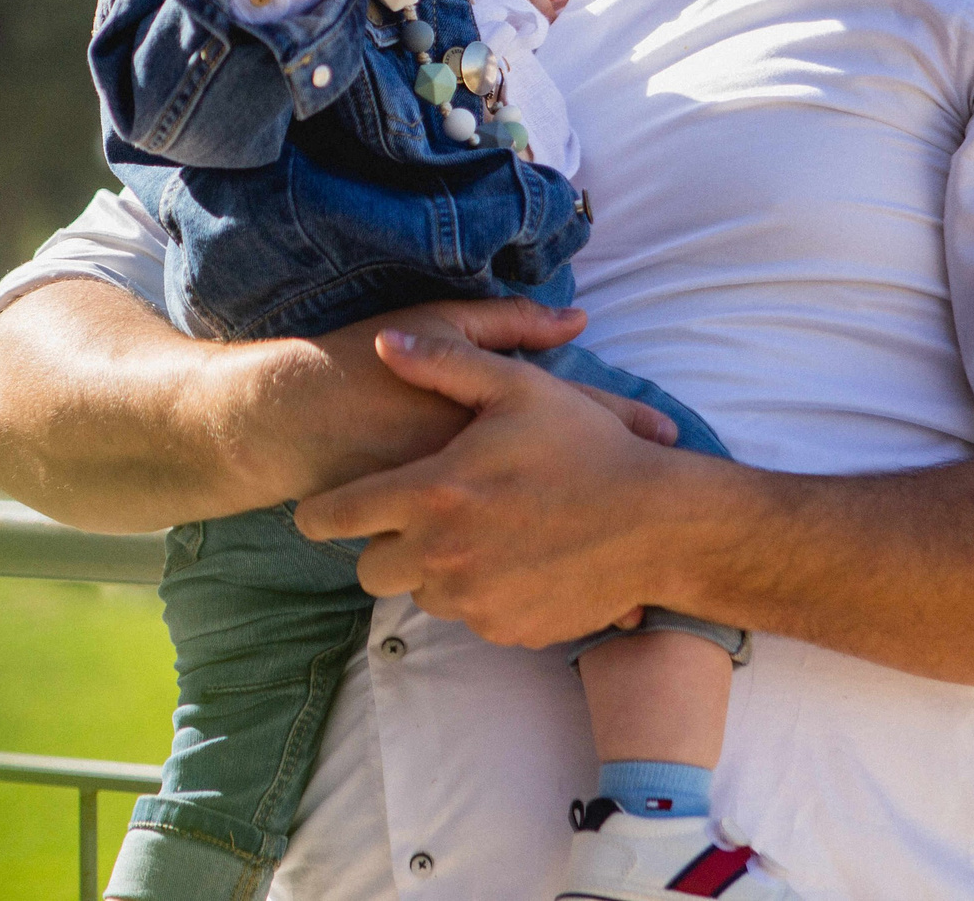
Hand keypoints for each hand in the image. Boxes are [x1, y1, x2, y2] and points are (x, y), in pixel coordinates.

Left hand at [294, 330, 709, 646]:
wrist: (656, 522)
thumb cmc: (587, 447)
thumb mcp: (517, 388)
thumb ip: (443, 363)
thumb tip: (382, 344)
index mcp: (433, 495)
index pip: (337, 518)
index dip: (318, 514)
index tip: (317, 512)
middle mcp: (443, 556)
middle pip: (370, 570)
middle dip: (383, 546)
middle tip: (413, 520)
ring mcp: (475, 601)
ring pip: (420, 595)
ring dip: (433, 570)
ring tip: (476, 533)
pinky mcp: (506, 630)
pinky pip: (470, 616)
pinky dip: (481, 592)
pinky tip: (516, 559)